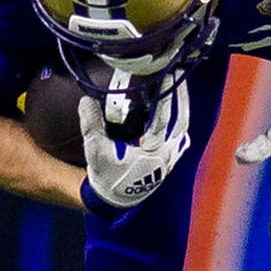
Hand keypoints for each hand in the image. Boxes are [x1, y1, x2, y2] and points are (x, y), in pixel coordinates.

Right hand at [78, 84, 190, 215]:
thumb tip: (87, 100)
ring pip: (183, 126)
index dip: (166, 95)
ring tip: (179, 85)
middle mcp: (167, 153)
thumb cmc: (106, 174)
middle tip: (178, 73)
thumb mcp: (95, 149)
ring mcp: (171, 156)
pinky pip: (180, 135)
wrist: (115, 197)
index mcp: (152, 150)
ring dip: (182, 105)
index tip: (167, 75)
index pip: (163, 117)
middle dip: (181, 95)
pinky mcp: (170, 158)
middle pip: (181, 119)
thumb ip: (91, 124)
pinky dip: (180, 120)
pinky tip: (179, 108)